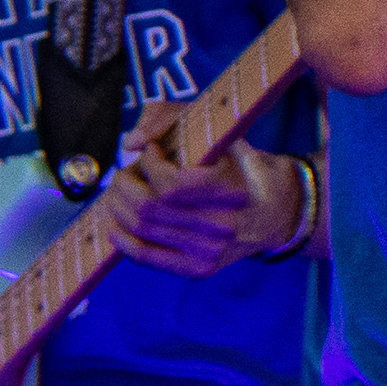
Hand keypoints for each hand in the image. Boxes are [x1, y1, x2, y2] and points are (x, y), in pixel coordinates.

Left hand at [94, 104, 297, 276]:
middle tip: (123, 172)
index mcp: (232, 188)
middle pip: (149, 208)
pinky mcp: (198, 268)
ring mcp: (211, 251)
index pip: (170, 186)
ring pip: (143, 231)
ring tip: (119, 193)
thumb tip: (131, 142)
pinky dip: (122, 240)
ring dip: (119, 207)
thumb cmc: (237, 163)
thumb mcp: (217, 131)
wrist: (273, 211)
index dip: (149, 166)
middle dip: (124, 185)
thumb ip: (170, 117)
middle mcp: (224, 224)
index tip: (150, 152)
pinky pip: (147, 257)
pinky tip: (113, 225)